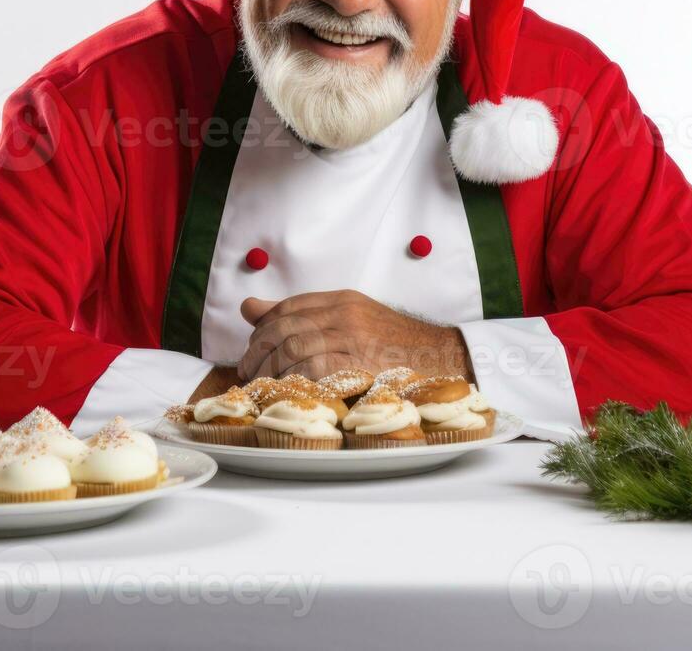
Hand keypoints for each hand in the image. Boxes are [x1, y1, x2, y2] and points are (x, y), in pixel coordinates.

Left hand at [236, 290, 472, 381]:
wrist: (443, 357)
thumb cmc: (396, 345)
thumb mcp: (352, 318)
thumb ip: (302, 314)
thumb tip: (250, 308)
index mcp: (342, 300)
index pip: (289, 306)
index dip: (262, 326)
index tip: (252, 347)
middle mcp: (345, 314)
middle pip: (284, 326)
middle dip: (258, 350)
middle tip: (248, 371)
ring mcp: (353, 338)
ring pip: (293, 347)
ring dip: (271, 369)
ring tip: (264, 385)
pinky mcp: (360, 363)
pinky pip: (314, 368)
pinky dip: (295, 380)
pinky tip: (291, 391)